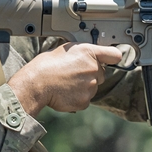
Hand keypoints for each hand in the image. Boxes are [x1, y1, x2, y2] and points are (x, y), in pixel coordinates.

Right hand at [8, 43, 123, 115]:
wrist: (36, 84)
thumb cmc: (46, 65)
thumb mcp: (65, 50)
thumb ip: (82, 53)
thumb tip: (89, 56)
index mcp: (89, 53)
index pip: (114, 54)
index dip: (113, 57)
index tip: (112, 59)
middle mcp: (93, 69)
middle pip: (101, 74)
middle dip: (91, 74)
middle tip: (73, 74)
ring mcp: (91, 87)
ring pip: (92, 88)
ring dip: (83, 87)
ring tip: (65, 83)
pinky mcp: (85, 101)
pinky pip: (85, 100)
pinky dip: (77, 98)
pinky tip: (65, 92)